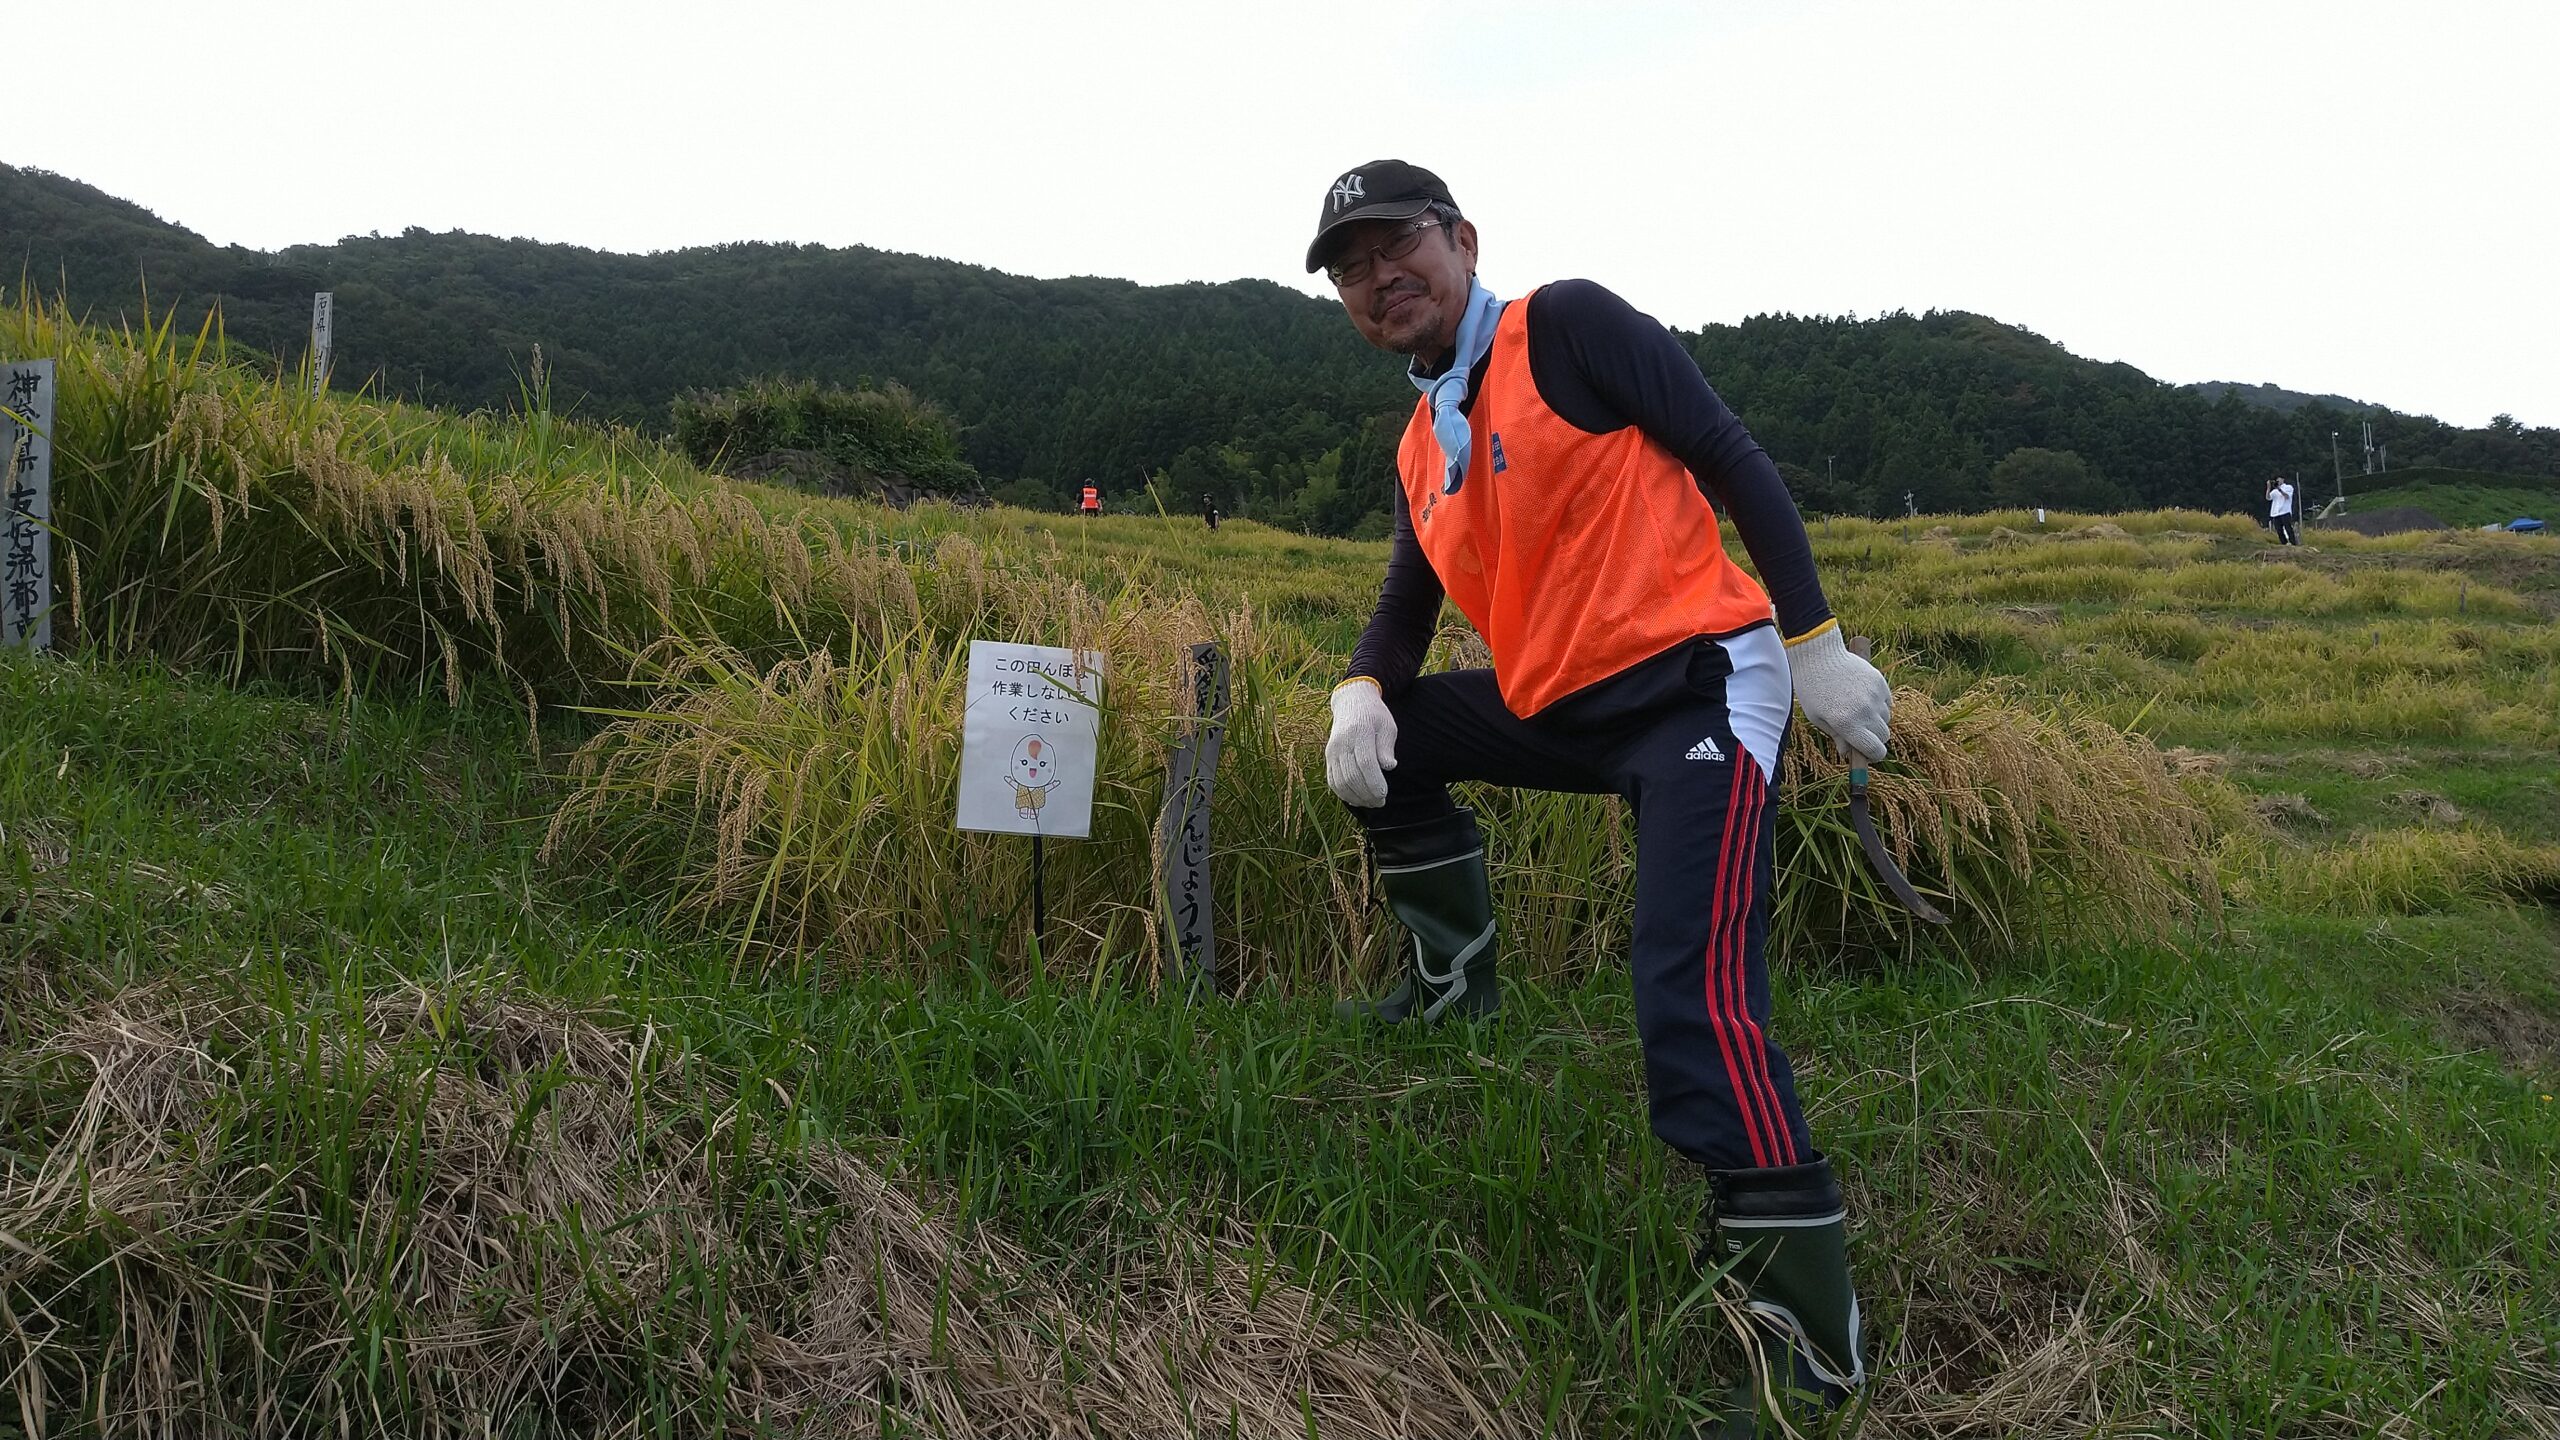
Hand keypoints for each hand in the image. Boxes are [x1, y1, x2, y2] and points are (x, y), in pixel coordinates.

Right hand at [1325, 679, 1397, 807]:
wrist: (1351, 702)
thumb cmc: (1374, 715)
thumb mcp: (1387, 726)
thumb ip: (1386, 747)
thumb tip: (1389, 767)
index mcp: (1359, 732)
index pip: (1365, 763)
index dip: (1374, 782)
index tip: (1384, 794)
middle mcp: (1342, 742)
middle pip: (1352, 776)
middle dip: (1367, 794)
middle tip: (1380, 802)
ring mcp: (1333, 750)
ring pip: (1341, 781)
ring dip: (1356, 797)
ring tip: (1370, 803)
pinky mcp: (1328, 757)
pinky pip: (1332, 780)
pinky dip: (1343, 793)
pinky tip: (1356, 799)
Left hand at [1786, 625, 1891, 762]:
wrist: (1819, 656)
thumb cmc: (1813, 690)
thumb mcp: (1818, 718)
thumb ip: (1837, 737)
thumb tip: (1848, 754)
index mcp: (1847, 724)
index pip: (1875, 750)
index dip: (1874, 755)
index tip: (1869, 754)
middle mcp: (1865, 711)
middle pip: (1884, 736)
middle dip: (1875, 738)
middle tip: (1861, 732)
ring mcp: (1875, 696)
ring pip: (1887, 719)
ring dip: (1877, 720)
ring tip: (1858, 710)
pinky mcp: (1880, 682)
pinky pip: (1888, 702)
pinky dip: (1879, 704)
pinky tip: (1863, 697)